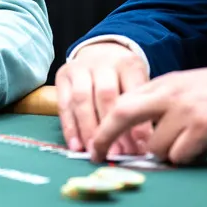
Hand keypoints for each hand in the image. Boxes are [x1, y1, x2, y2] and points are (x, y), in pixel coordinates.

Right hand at [55, 41, 149, 156]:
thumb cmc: (125, 78)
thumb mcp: (141, 85)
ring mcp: (79, 68)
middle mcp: (102, 63)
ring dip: (88, 129)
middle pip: (105, 95)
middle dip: (111, 127)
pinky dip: (70, 127)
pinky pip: (64, 104)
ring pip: (81, 99)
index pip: (133, 92)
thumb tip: (144, 146)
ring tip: (96, 152)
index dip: (136, 119)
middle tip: (118, 153)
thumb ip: (143, 110)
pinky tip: (77, 146)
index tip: (141, 145)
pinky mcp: (62, 76)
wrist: (101, 52)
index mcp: (127, 64)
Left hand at [90, 67, 206, 164]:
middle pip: (122, 113)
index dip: (103, 125)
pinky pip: (179, 154)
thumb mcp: (182, 88)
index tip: (93, 145)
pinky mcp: (204, 124)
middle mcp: (168, 93)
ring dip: (168, 153)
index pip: (120, 103)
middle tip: (98, 154)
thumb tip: (127, 129)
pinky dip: (188, 157)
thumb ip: (156, 101)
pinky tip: (202, 145)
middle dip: (105, 137)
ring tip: (188, 143)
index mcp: (161, 84)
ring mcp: (185, 108)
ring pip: (155, 145)